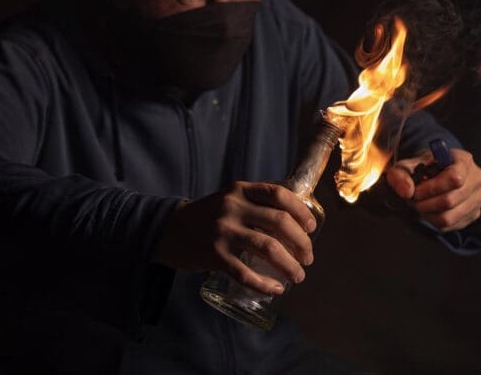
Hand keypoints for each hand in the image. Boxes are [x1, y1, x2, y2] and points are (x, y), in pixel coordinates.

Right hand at [152, 181, 316, 295]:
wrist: (169, 230)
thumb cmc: (207, 216)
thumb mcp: (229, 199)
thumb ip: (255, 202)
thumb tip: (294, 216)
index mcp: (240, 190)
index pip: (279, 194)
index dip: (301, 211)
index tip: (311, 227)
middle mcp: (232, 207)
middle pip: (280, 223)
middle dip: (302, 243)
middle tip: (308, 258)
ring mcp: (223, 231)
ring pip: (269, 248)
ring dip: (290, 265)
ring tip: (298, 276)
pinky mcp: (214, 255)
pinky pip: (246, 273)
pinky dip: (265, 284)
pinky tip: (275, 289)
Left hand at [385, 148, 480, 231]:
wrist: (437, 173)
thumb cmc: (425, 167)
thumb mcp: (409, 165)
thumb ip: (401, 174)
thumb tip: (407, 191)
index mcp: (464, 160)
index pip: (454, 177)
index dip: (431, 188)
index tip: (416, 191)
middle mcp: (476, 178)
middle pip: (450, 200)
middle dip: (425, 203)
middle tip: (412, 200)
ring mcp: (478, 197)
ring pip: (450, 216)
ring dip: (428, 214)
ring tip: (419, 205)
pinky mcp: (474, 213)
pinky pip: (451, 225)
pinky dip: (434, 221)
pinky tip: (428, 211)